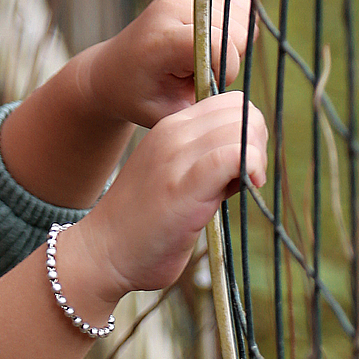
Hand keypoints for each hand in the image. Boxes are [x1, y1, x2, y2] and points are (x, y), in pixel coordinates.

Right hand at [64, 90, 268, 302]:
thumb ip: (204, 163)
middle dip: (257, 140)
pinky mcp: (183, 187)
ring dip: (256, 156)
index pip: (229, 103)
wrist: (101, 254)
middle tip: (247, 177)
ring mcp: (175, 158)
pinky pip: (232, 155)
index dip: (247, 129)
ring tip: (241, 187)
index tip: (241, 165)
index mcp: (169, 129)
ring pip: (241, 128)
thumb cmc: (143, 227)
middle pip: (241, 110)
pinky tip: (249, 186)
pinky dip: (252, 166)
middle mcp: (171, 134)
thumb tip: (248, 161)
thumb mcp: (174, 178)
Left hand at [81, 0, 252, 131]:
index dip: (225, 71)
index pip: (221, 44)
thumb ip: (201, 107)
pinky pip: (241, 6)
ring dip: (233, 43)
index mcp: (162, 38)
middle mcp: (174, 5)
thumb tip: (238, 100)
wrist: (113, 69)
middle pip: (238, 31)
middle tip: (200, 74)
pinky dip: (234, 28)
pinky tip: (210, 43)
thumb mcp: (165, 116)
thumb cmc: (138, 97)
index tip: (206, 86)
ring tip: (202, 57)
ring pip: (244, 15)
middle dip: (228, 59)